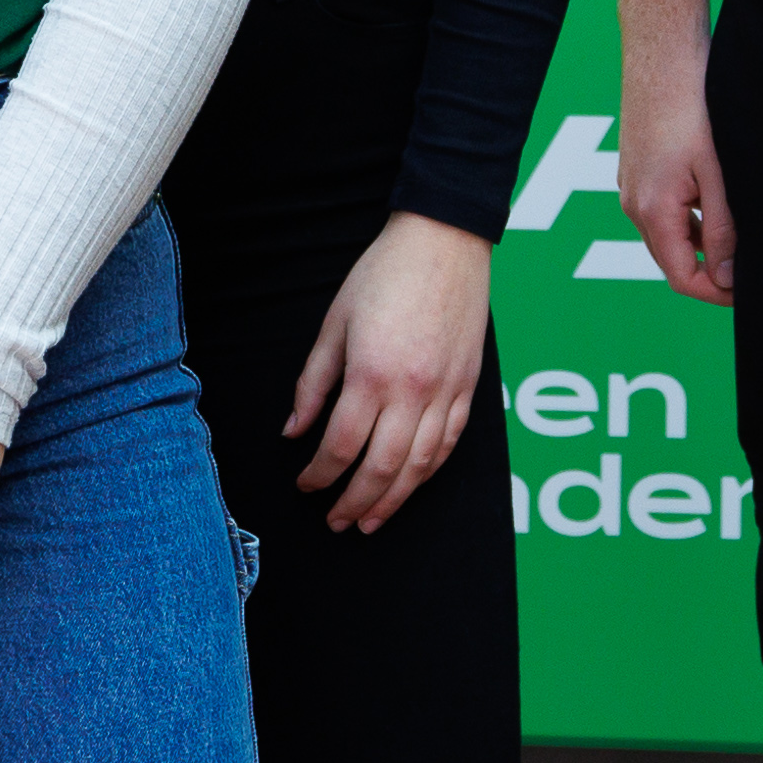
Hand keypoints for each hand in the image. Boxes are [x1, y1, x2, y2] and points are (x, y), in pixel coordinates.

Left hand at [289, 214, 498, 531]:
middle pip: (382, 468)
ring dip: (394, 500)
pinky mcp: (469, 386)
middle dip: (355, 502)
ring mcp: (447, 392)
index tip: (305, 485)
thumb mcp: (334, 323)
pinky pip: (450, 443)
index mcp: (373, 374)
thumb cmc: (384, 275)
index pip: (341, 446)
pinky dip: (429, 471)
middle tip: (335, 522)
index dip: (319, 475)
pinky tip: (411, 485)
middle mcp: (414, 391)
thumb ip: (312, 383)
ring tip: (371, 521)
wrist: (444, 241)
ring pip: (421, 466)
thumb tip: (294, 431)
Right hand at [621, 32, 736, 303]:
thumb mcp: (717, 174)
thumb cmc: (691, 108)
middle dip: (712, 272)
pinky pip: (662, 210)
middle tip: (753, 268)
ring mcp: (631, 186)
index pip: (682, 278)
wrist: (661, 55)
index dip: (717, 293)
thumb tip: (728, 278)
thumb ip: (722, 228)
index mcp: (653, 211)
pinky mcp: (636, 169)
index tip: (750, 292)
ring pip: (668, 236)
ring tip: (742, 232)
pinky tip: (717, 197)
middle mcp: (633, 205)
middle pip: (673, 261)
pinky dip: (689, 218)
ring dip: (702, 244)